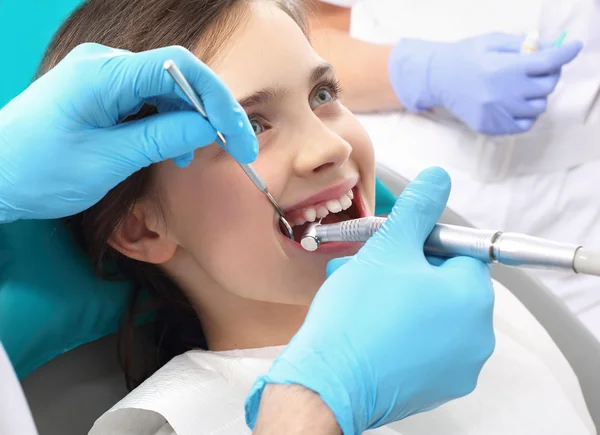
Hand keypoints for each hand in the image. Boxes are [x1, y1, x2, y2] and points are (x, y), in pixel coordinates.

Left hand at [0, 43, 256, 221]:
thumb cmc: (38, 171)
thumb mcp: (107, 160)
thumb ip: (161, 138)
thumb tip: (211, 127)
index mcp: (102, 74)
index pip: (178, 67)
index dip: (217, 98)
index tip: (237, 135)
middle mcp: (104, 65)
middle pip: (176, 77)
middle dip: (210, 113)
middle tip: (235, 150)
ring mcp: (102, 77)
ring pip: (165, 91)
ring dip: (188, 122)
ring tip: (190, 158)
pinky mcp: (101, 93)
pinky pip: (146, 101)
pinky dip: (166, 124)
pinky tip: (170, 149)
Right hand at [245, 167, 494, 433]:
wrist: (329, 381)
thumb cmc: (357, 318)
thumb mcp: (388, 247)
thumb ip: (418, 208)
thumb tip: (438, 180)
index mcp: (472, 298)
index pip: (461, 252)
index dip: (423, 243)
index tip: (397, 248)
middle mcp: (476, 337)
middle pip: (445, 284)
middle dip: (407, 271)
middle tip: (373, 269)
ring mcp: (458, 367)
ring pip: (431, 313)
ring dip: (400, 297)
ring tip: (362, 294)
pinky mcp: (436, 387)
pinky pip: (424, 343)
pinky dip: (402, 329)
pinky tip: (369, 323)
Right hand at [389, 33, 582, 134]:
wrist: (437, 79)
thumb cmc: (465, 56)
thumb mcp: (493, 41)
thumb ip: (522, 45)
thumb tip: (551, 47)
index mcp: (505, 68)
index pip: (548, 63)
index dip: (565, 53)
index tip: (572, 47)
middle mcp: (504, 93)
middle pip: (547, 86)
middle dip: (549, 75)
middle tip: (539, 70)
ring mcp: (497, 113)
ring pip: (538, 107)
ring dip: (537, 96)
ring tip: (523, 89)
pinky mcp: (490, 126)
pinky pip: (522, 125)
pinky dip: (526, 115)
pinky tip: (516, 105)